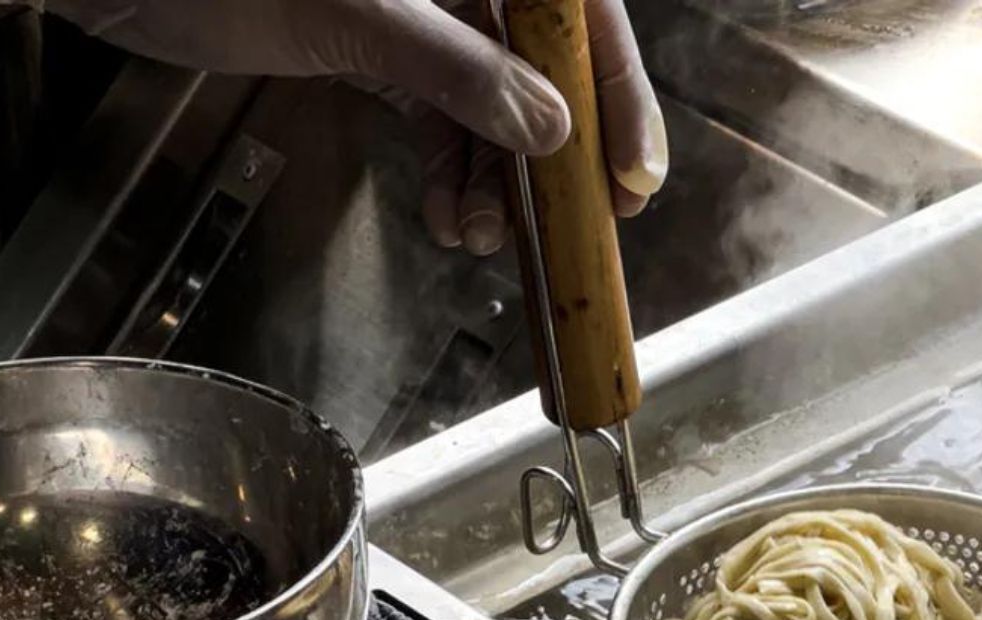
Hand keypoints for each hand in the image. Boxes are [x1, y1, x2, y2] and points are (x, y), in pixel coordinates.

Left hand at [38, 0, 667, 253]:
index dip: (619, 98)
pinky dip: (456, 177)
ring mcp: (426, 16)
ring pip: (501, 108)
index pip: (583, 20)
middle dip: (564, 160)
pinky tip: (453, 220)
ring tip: (489, 236)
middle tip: (581, 229)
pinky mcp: (386, 51)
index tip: (632, 177)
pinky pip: (448, 122)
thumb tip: (550, 130)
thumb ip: (456, 69)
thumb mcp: (350, 16)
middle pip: (553, 69)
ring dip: (504, 184)